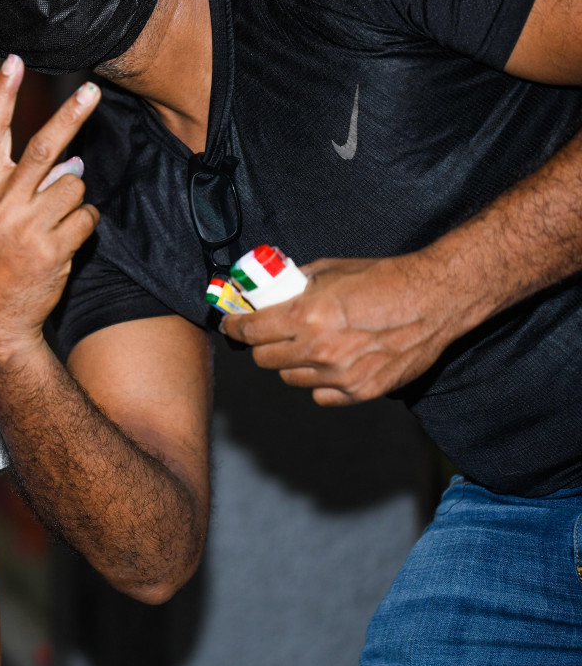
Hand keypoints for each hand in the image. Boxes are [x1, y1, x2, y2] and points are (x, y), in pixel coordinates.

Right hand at [0, 55, 101, 366]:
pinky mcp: (53, 250)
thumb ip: (20, 186)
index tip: (13, 62)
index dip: (2, 95)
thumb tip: (70, 163)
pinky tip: (65, 243)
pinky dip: (84, 226)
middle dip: (72, 115)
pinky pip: (86, 218)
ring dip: (75, 200)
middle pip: (45, 148)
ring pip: (74, 187)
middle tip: (92, 91)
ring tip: (55, 225)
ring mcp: (26, 227)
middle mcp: (0, 204)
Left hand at [218, 254, 464, 405]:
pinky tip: (332, 364)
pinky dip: (321, 382)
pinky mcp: (361, 391)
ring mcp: (339, 375)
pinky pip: (321, 395)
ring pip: (290, 378)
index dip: (235, 328)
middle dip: (262, 345)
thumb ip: (295, 285)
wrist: (433, 299)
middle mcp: (318, 350)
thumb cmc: (384, 279)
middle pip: (264, 359)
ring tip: (309, 346)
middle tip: (271, 334)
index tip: (232, 325)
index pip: (250, 332)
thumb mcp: (330, 270)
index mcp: (305, 316)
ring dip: (292, 363)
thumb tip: (269, 291)